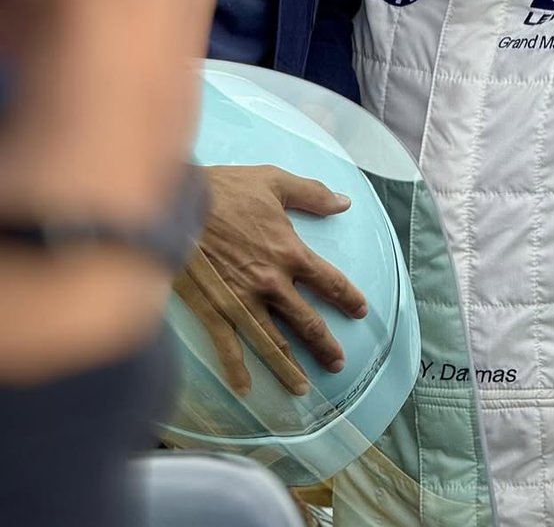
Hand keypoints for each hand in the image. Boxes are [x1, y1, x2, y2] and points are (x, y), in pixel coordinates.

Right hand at [197, 165, 367, 391]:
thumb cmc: (225, 189)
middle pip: (306, 321)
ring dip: (289, 367)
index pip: (329, 281)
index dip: (347, 297)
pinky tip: (246, 389)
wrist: (177, 203)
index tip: (360, 311)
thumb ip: (311, 193)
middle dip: (324, 345)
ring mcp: (242, 300)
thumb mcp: (274, 181)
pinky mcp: (213, 310)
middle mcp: (271, 282)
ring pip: (273, 342)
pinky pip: (228, 347)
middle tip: (337, 363)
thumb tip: (344, 201)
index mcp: (289, 251)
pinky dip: (237, 370)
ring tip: (302, 388)